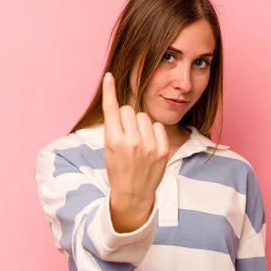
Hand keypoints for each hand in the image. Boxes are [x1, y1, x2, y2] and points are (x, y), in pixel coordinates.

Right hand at [101, 72, 168, 231]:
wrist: (133, 194)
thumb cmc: (118, 169)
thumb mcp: (108, 149)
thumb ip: (113, 127)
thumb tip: (120, 106)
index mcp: (113, 141)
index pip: (112, 109)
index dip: (109, 91)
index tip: (109, 76)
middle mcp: (132, 142)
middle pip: (129, 110)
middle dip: (126, 117)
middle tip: (125, 133)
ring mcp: (149, 146)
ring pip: (143, 116)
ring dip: (139, 124)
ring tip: (137, 141)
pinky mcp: (162, 150)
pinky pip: (157, 126)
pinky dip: (152, 132)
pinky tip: (148, 145)